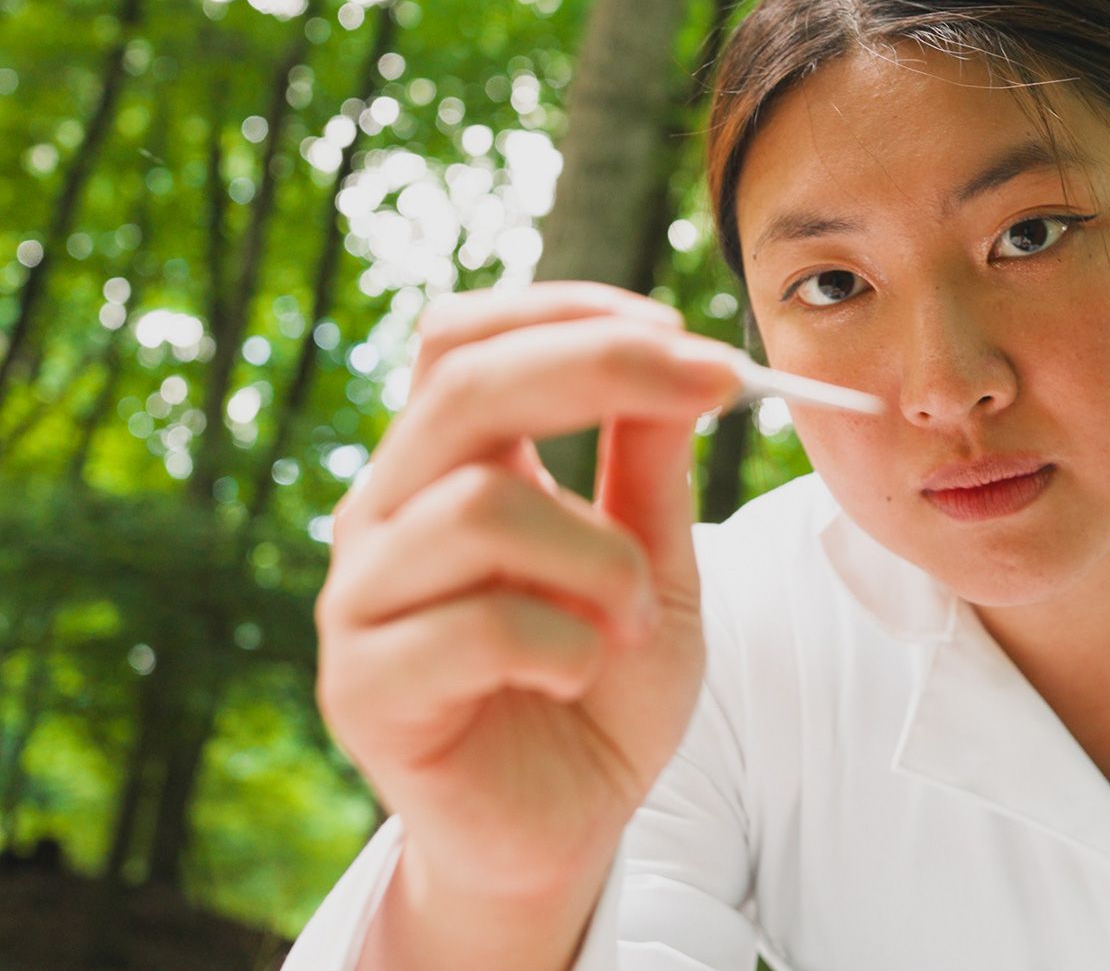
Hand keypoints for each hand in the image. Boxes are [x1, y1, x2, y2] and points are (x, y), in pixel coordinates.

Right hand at [314, 280, 744, 901]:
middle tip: (714, 386)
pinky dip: (561, 645)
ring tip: (633, 623)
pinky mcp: (363, 686)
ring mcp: (362, 598)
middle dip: (601, 370)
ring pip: (479, 508)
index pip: (463, 340)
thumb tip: (677, 356)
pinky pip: (471, 627)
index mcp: (447, 468)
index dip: (565, 313)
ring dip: (599, 558)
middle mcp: (387, 514)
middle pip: (465, 388)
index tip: (681, 331)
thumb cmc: (602, 690)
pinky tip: (579, 676)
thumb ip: (650, 468)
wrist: (567, 828)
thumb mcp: (652, 564)